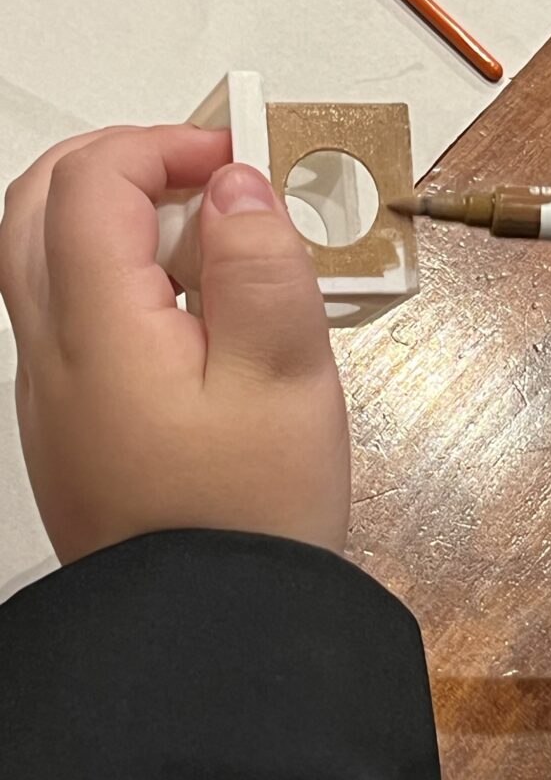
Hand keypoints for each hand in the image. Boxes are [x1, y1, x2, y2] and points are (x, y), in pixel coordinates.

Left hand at [0, 126, 349, 563]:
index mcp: (96, 332)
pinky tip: (185, 325)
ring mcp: (46, 396)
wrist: (212, 634)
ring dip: (110, 223)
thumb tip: (233, 186)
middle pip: (35, 210)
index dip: (161, 145)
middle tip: (200, 180)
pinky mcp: (65, 429)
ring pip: (43, 266)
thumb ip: (260, 267)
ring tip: (201, 249)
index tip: (237, 163)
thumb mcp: (286, 378)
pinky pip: (67, 324)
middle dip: (115, 166)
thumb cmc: (256, 509)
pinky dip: (112, 284)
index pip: (90, 185)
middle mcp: (48, 356)